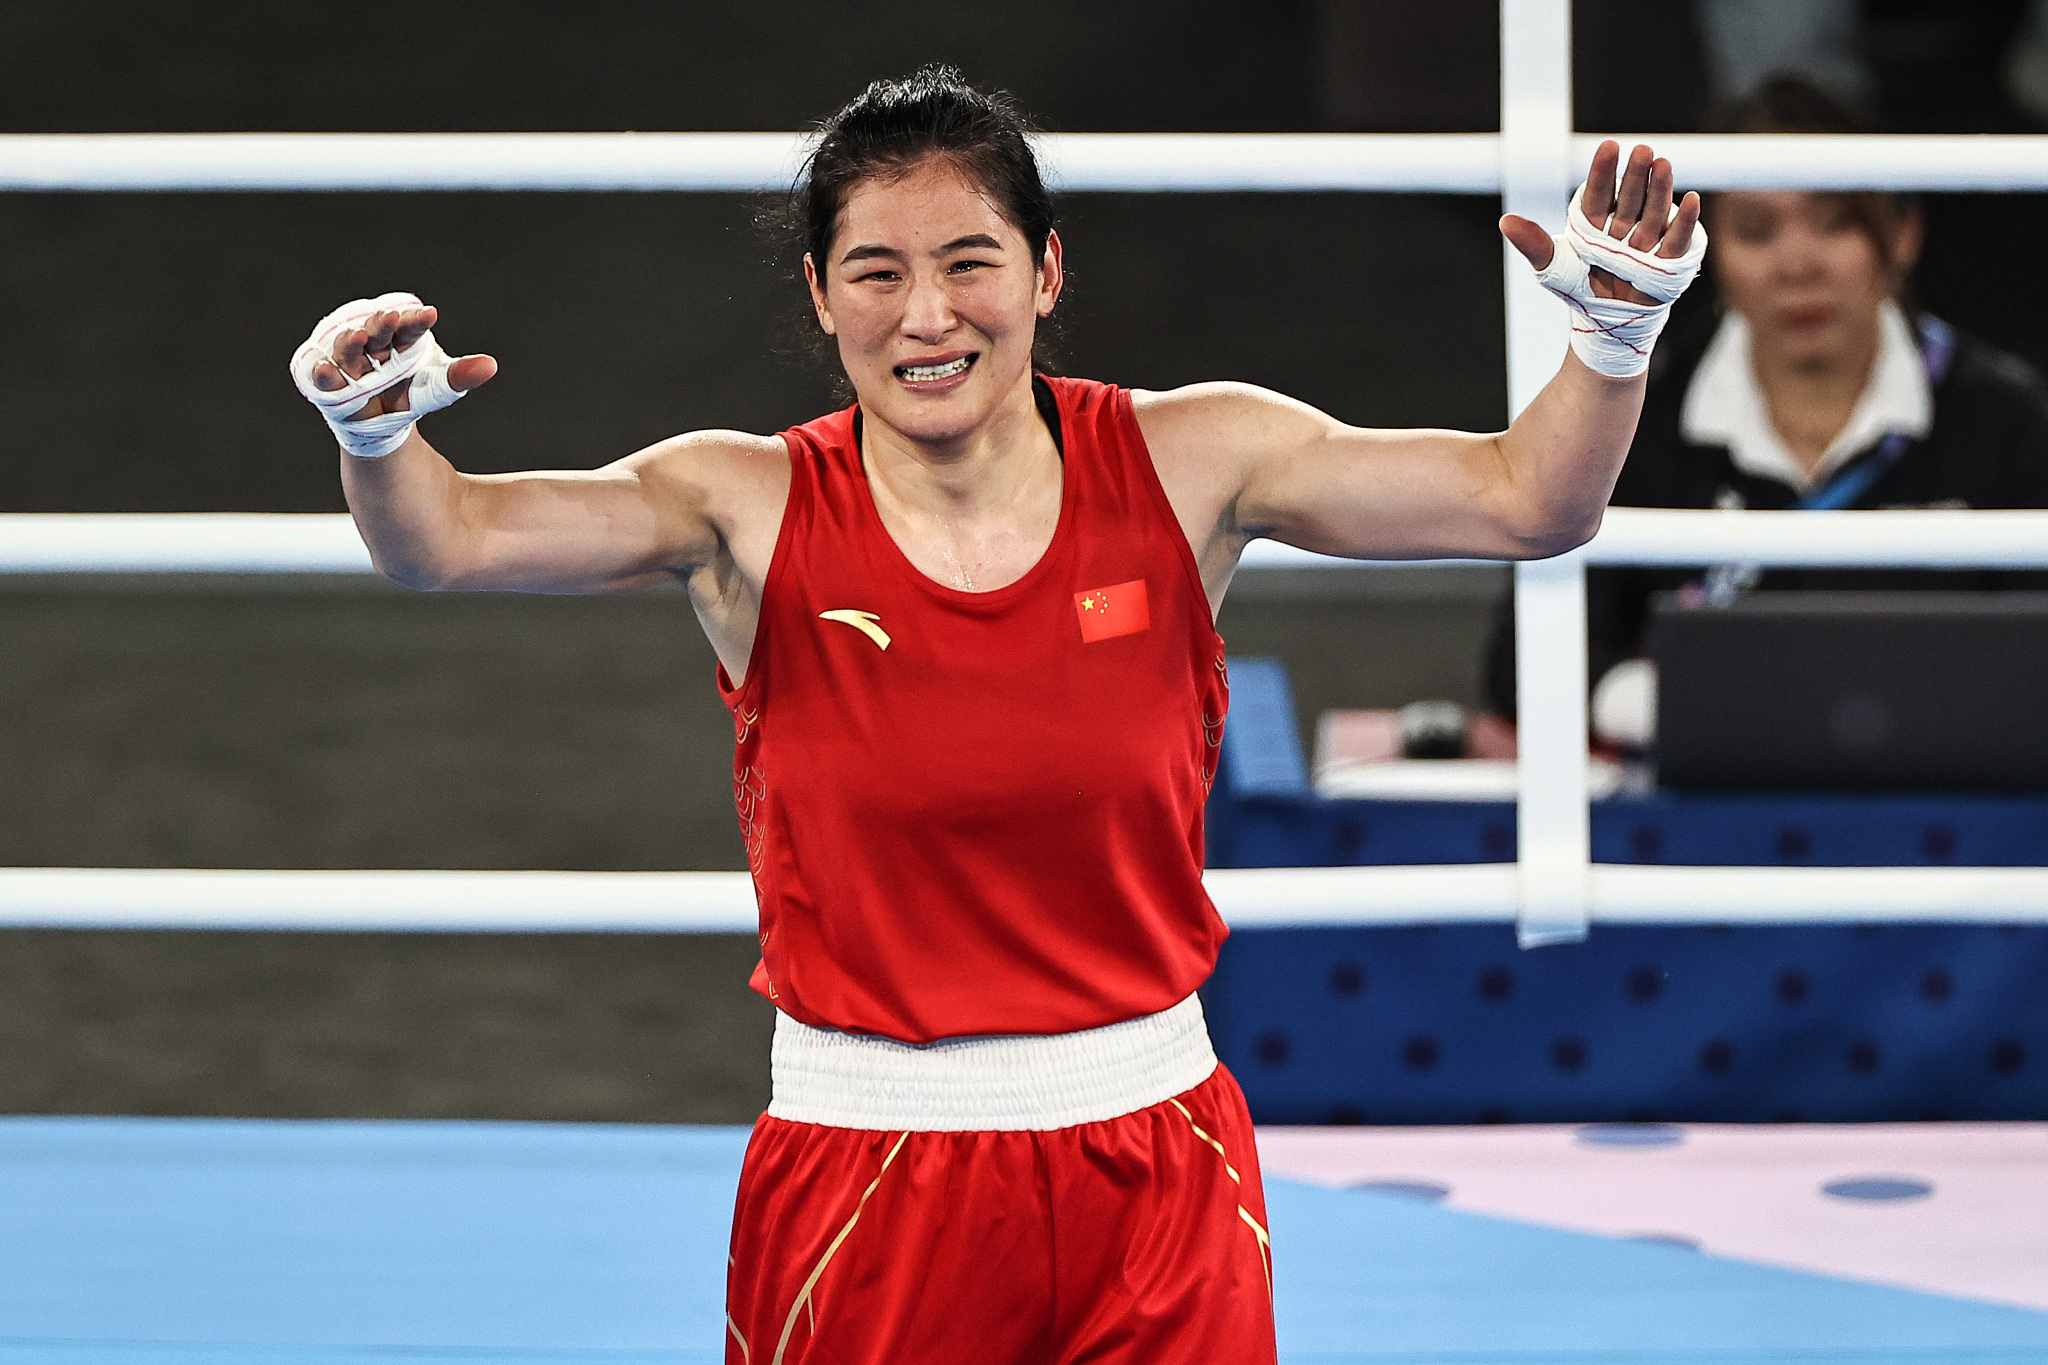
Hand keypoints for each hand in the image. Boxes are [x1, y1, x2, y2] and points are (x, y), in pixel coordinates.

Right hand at [308, 303, 497, 417]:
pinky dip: (324, 374)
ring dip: (350, 342)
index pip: (408, 326)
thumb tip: (490, 366)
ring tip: (359, 336)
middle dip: (381, 324)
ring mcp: (347, 363)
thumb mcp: (439, 388)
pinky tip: (326, 370)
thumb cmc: (412, 393)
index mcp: (399, 339)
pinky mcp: (329, 383)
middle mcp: (371, 345)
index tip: (430, 314)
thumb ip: (460, 376)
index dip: (416, 321)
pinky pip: (324, 378)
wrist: (383, 424)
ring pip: (347, 349)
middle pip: (375, 331)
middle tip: (390, 317)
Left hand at [1498, 141, 1702, 304]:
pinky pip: (1675, 241)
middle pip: (1628, 199)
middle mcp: (1621, 227)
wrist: (1605, 323)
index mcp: (1593, 224)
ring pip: (1652, 213)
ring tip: (1663, 164)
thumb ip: (1533, 243)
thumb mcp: (1553, 267)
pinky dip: (1684, 222)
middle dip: (1635, 175)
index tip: (1609, 147)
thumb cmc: (1579, 289)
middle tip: (1641, 150)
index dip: (1603, 172)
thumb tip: (1505, 220)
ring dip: (1659, 190)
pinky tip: (1689, 199)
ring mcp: (1645, 242)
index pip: (1597, 194)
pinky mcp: (1666, 261)